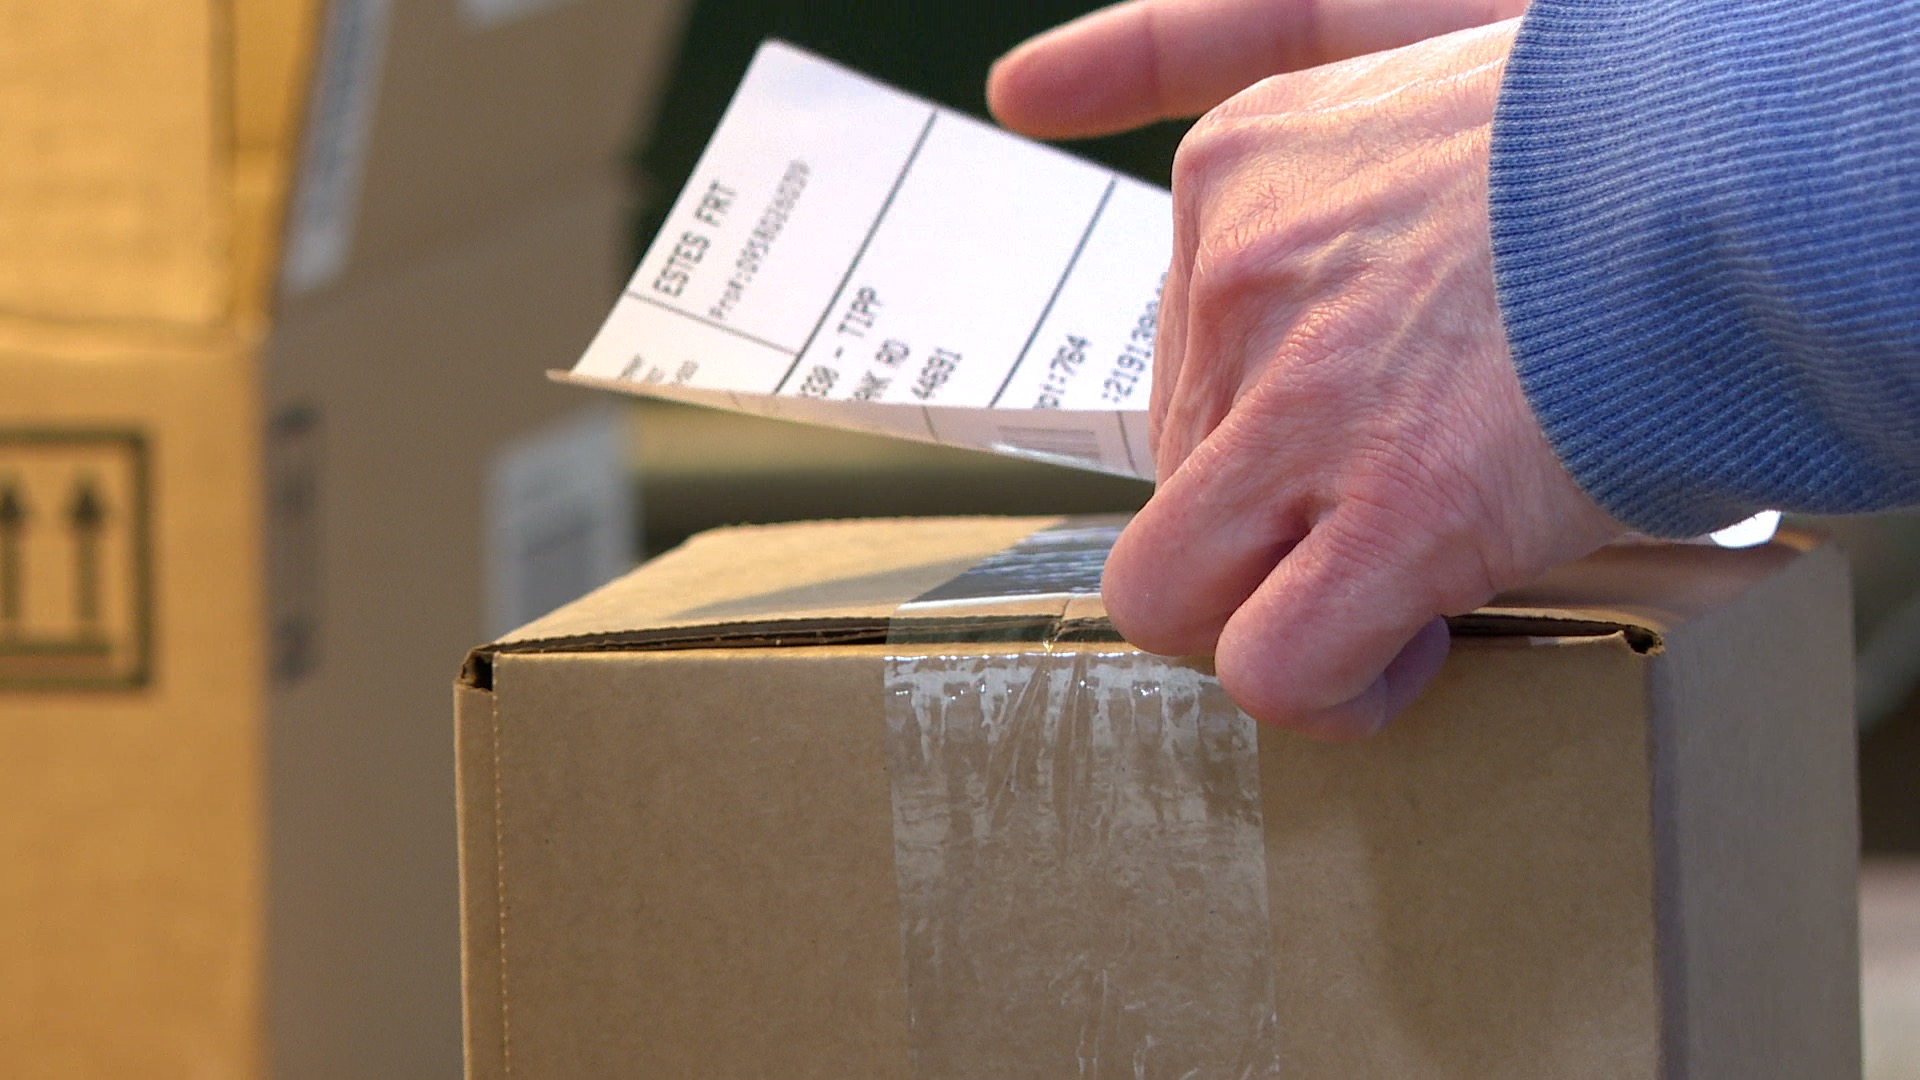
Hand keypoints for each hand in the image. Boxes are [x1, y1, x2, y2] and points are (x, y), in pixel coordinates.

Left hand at [992, 12, 1624, 737]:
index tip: (1341, 429)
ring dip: (1273, 611)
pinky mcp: (1394, 510)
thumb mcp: (1400, 20)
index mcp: (1240, 171)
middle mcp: (1240, 281)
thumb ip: (1231, 34)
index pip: (1171, 358)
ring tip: (1389, 591)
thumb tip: (1025, 83)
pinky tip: (1408, 646)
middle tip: (1397, 502)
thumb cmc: (1626, 111)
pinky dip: (1338, 686)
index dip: (1259, 424)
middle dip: (1272, 518)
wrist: (1771, 157)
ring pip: (1173, 585)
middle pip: (1173, 475)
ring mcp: (1305, 400)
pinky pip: (1275, 665)